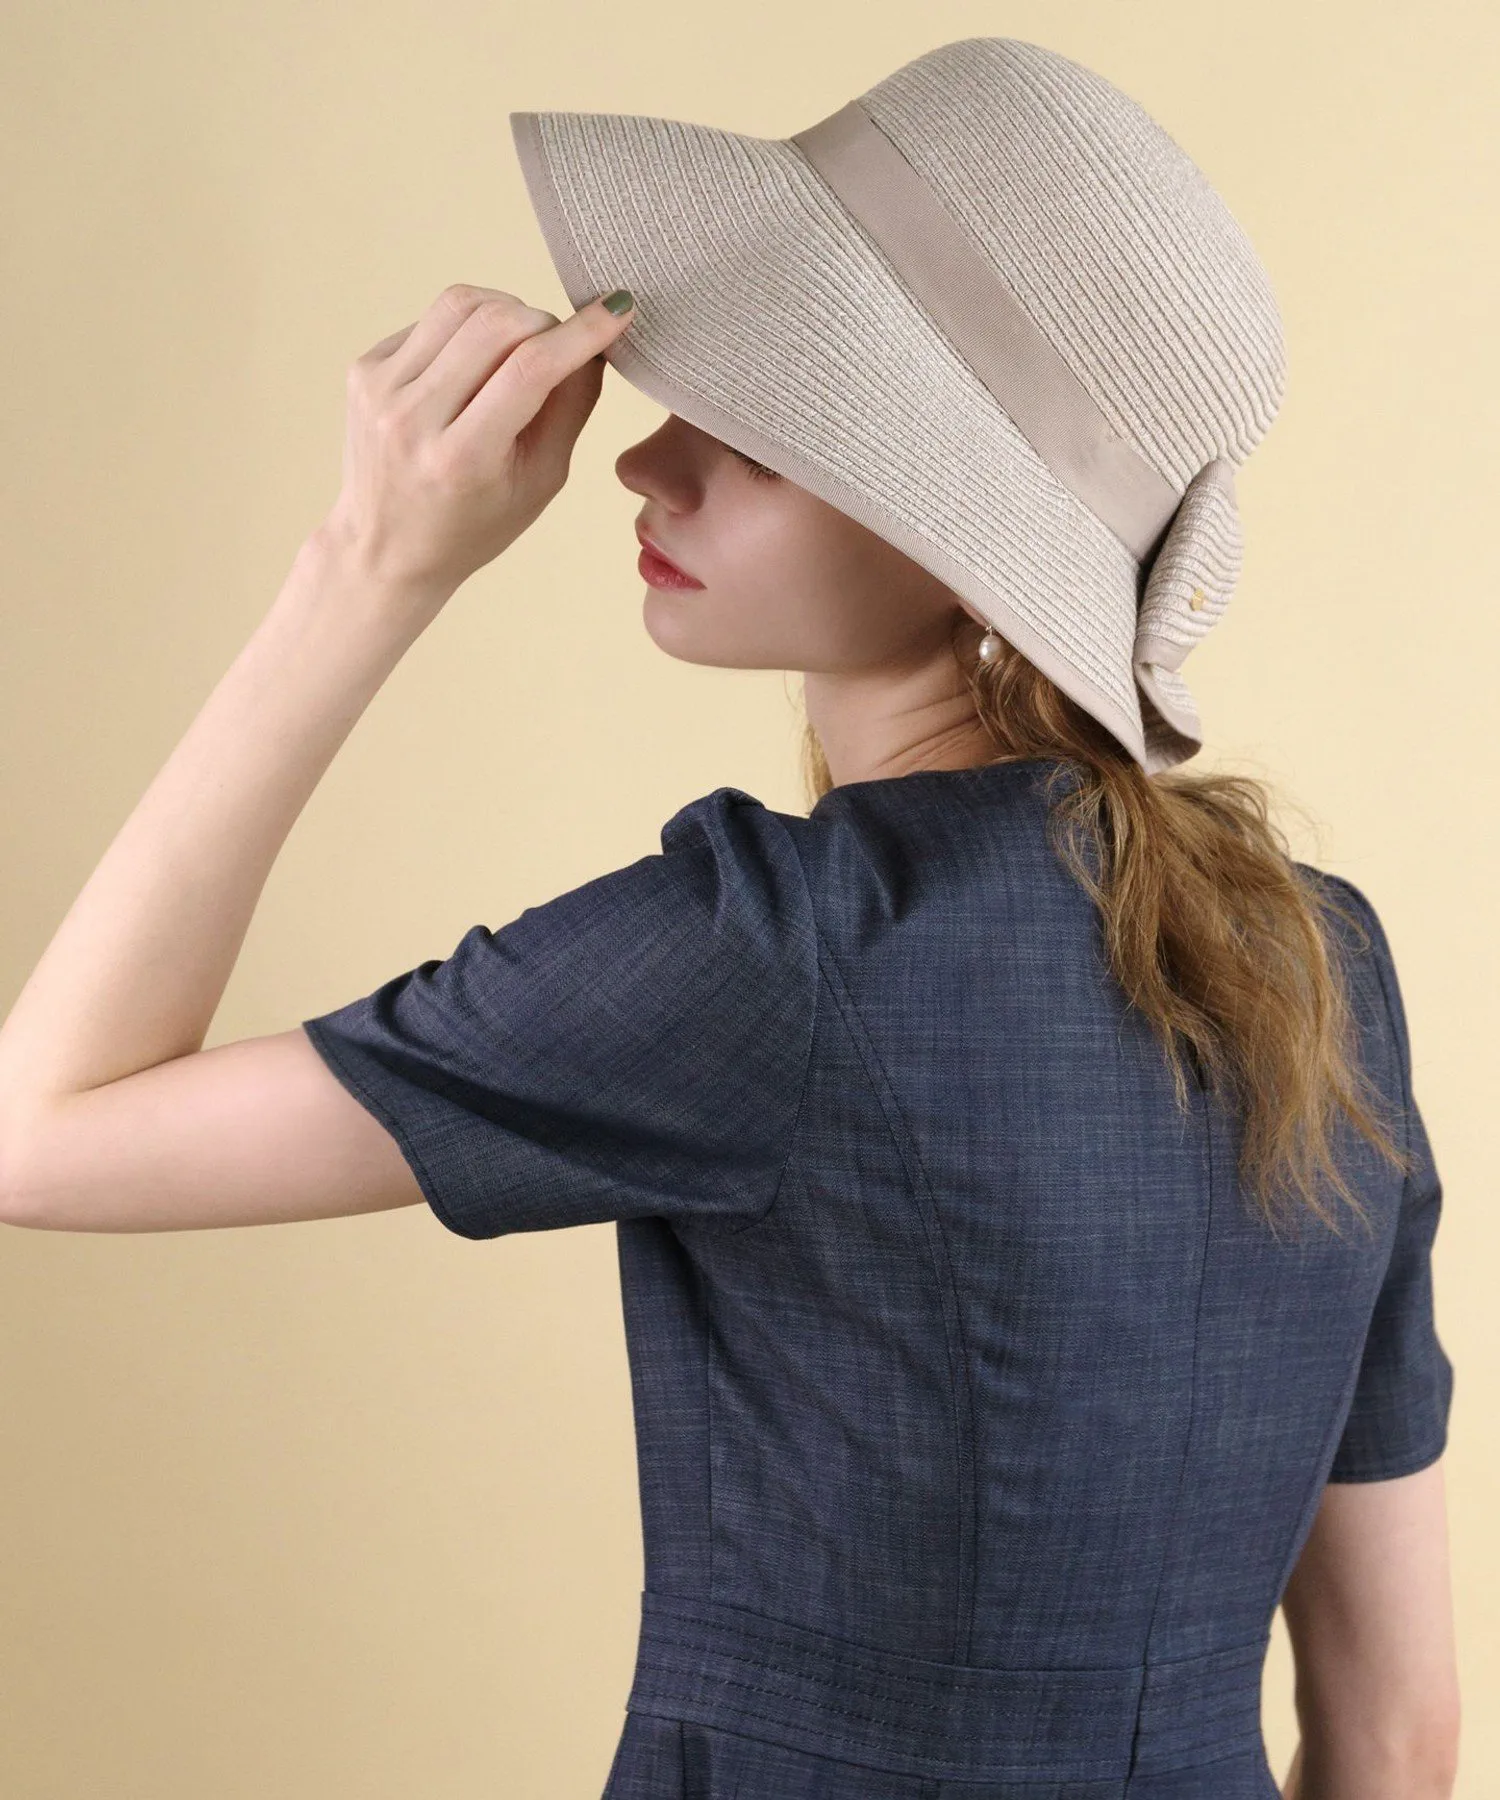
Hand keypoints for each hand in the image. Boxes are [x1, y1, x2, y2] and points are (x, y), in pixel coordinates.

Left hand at [317, 282, 635, 597]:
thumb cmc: (474, 525)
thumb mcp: (540, 482)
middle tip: (558, 346)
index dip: (582, 332)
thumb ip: (571, 408)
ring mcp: (381, 388)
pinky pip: (431, 320)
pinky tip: (472, 367)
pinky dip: (467, 330)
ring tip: (517, 348)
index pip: (531, 369)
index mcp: (462, 458)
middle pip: (496, 323)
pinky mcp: (364, 368)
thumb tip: (594, 341)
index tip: (617, 310)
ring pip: (460, 304)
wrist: (386, 549)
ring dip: (506, 313)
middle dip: (544, 321)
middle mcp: (413, 417)